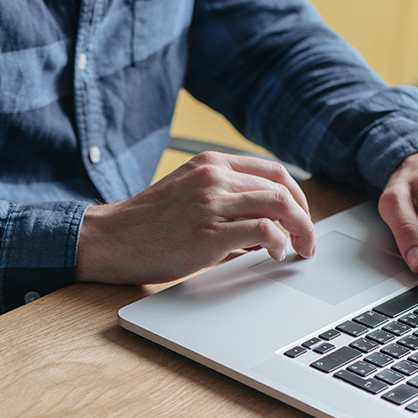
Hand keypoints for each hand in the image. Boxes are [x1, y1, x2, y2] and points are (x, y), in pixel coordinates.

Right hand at [76, 152, 315, 284]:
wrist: (110, 239)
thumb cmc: (146, 224)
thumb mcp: (187, 196)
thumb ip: (224, 202)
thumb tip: (263, 228)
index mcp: (210, 164)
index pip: (272, 171)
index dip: (296, 195)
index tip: (300, 215)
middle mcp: (214, 177)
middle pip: (281, 188)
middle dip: (303, 216)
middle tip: (307, 239)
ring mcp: (212, 203)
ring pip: (278, 205)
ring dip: (300, 229)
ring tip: (299, 248)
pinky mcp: (210, 232)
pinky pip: (262, 230)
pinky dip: (277, 242)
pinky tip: (274, 253)